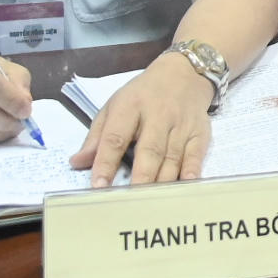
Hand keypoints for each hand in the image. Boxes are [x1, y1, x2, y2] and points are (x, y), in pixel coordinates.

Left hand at [71, 51, 215, 187]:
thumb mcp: (115, 106)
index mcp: (130, 107)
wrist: (185, 72)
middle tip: (130, 201)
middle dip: (141, 177)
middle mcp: (158, 115)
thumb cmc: (143, 95)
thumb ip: (97, 136)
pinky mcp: (200, 132)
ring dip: (162, 182)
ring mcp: (181, 124)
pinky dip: (191, 172)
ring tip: (151, 205)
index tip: (98, 186)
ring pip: (172, 157)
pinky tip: (184, 187)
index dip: (106, 162)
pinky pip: (196, 155)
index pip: (116, 137)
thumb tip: (77, 163)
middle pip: (150, 149)